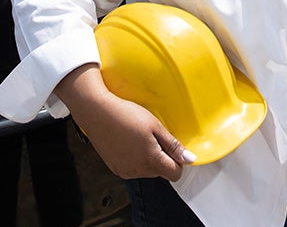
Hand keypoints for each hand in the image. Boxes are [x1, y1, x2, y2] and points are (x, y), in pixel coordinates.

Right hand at [74, 92, 194, 180]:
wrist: (96, 112)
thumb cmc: (125, 114)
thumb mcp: (155, 125)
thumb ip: (173, 145)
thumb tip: (190, 159)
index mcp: (150, 160)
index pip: (175, 174)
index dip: (178, 160)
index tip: (173, 147)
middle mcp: (137, 170)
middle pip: (160, 171)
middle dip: (161, 157)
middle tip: (151, 135)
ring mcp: (124, 171)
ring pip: (146, 170)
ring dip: (147, 158)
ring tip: (137, 137)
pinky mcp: (115, 168)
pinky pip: (133, 168)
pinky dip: (134, 159)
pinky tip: (127, 142)